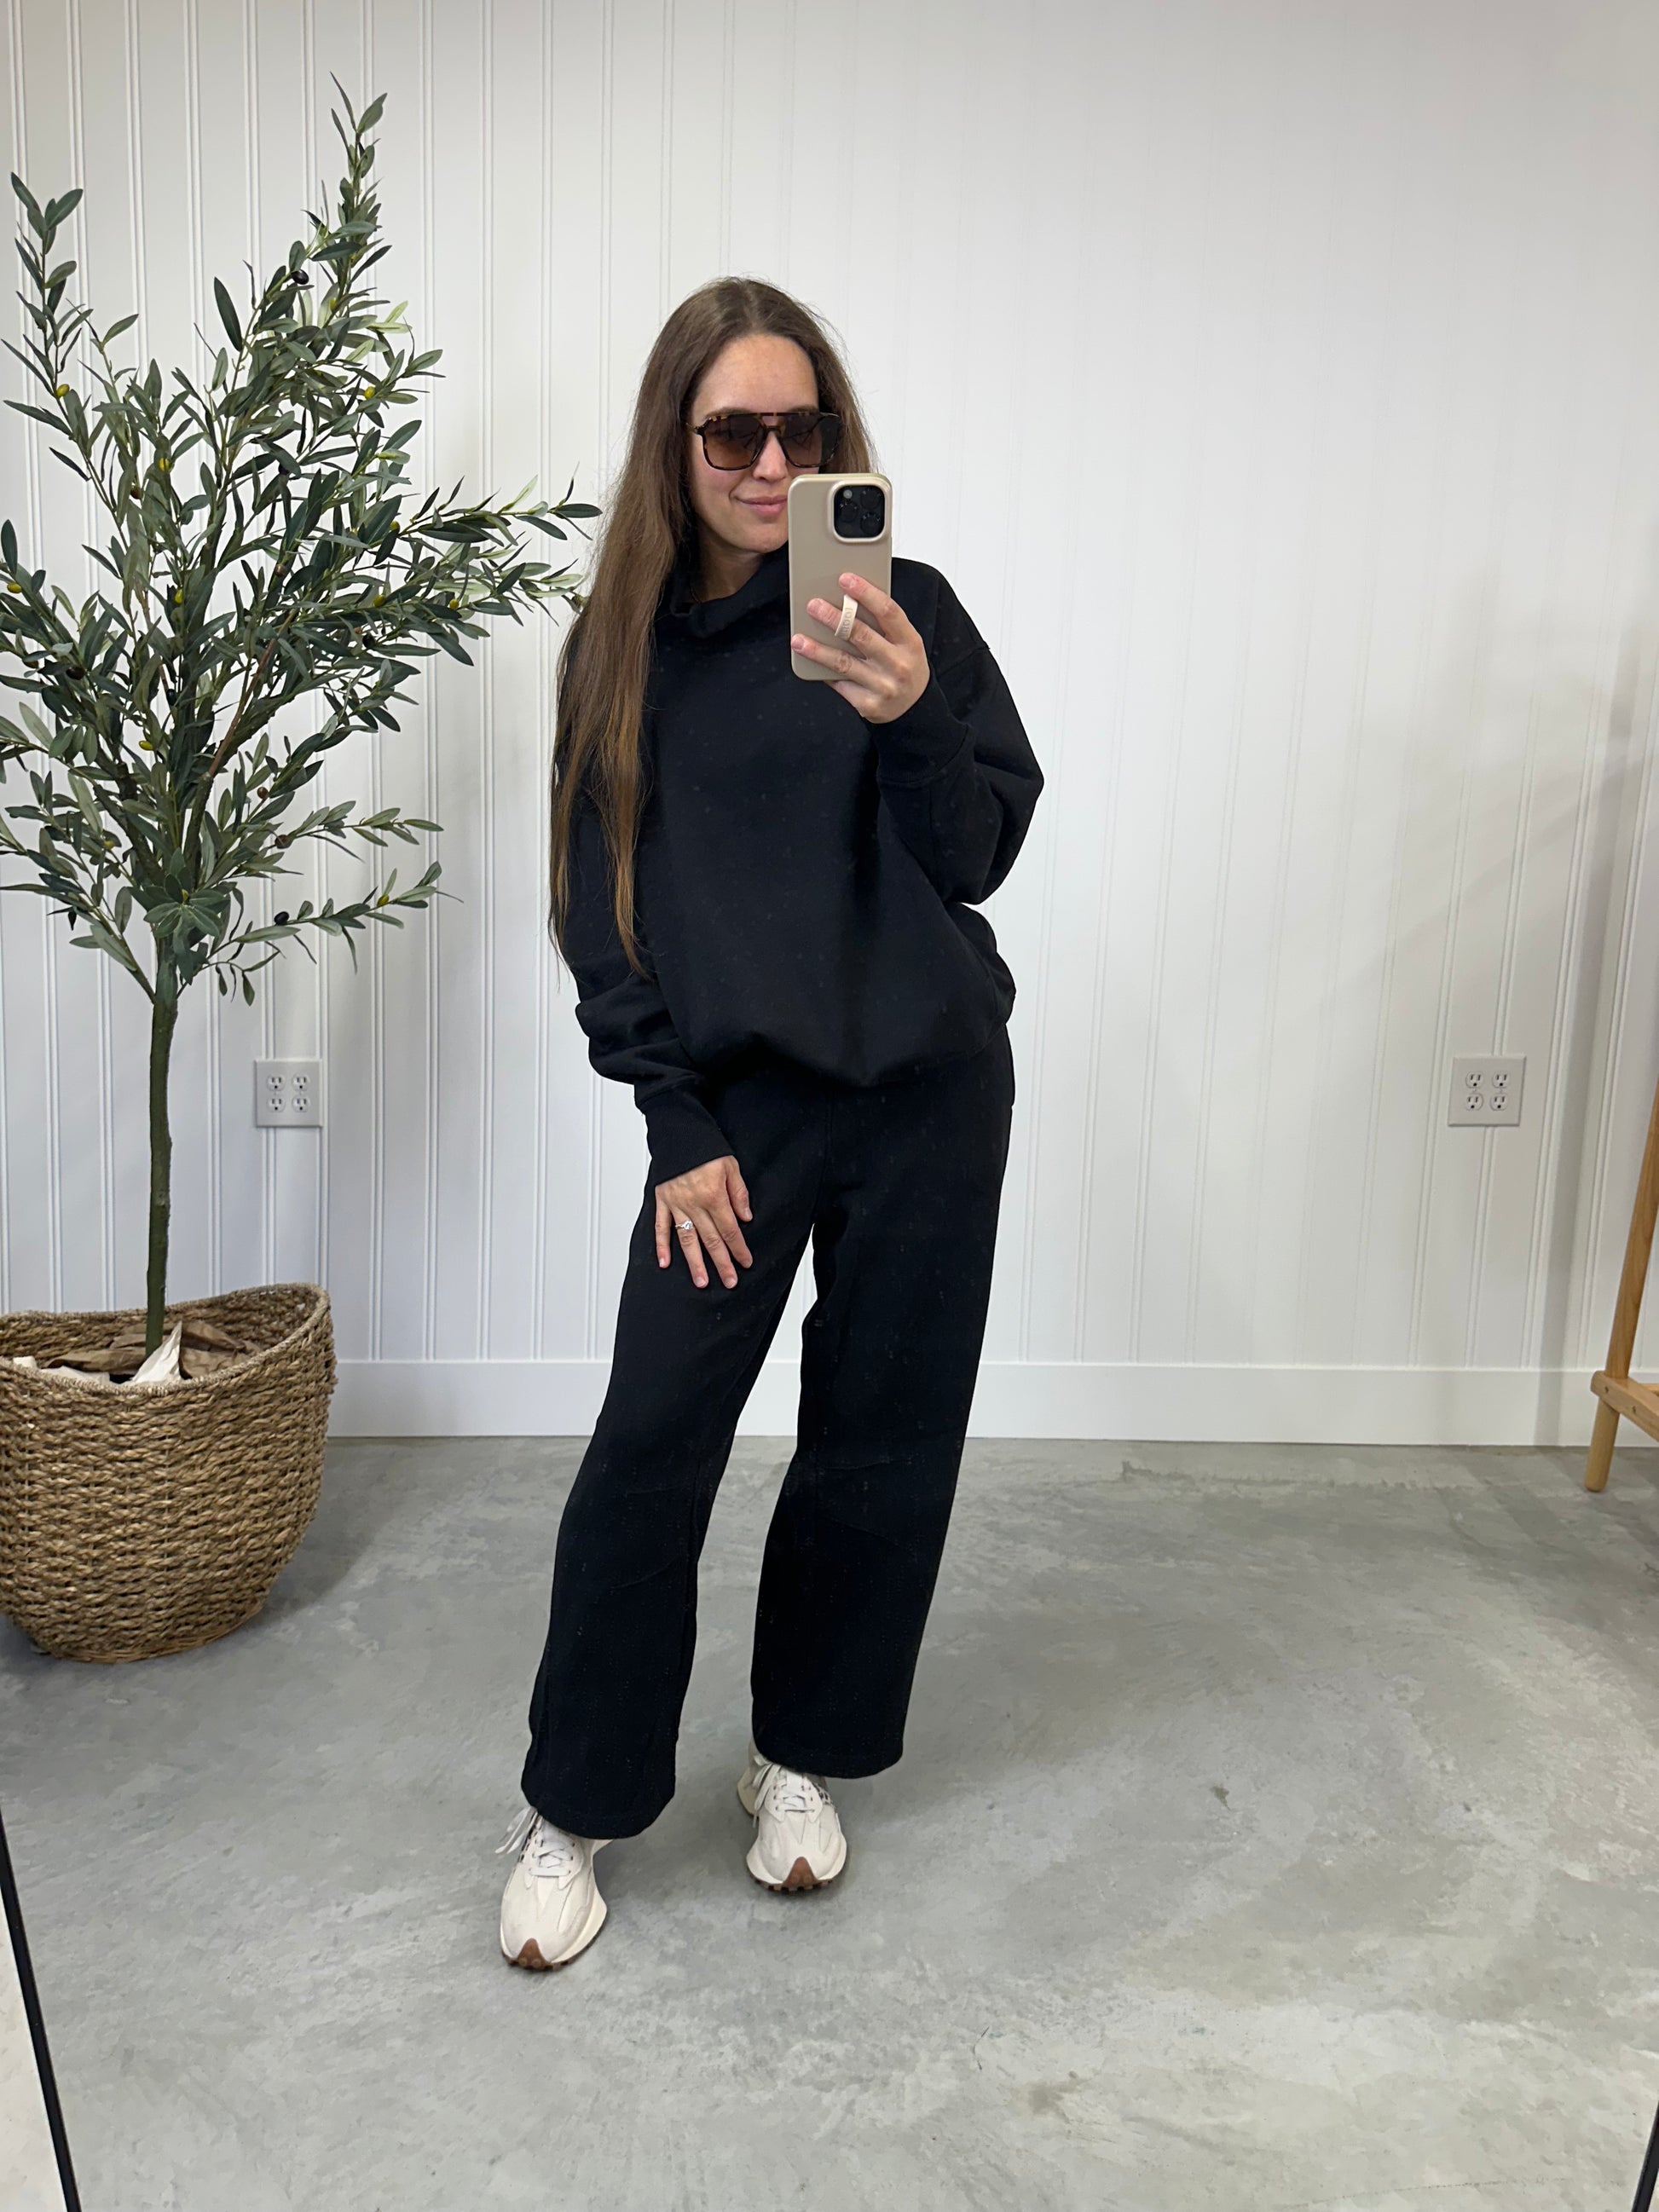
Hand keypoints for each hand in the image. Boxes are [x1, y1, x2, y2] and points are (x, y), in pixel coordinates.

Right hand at [654, 1154, 752, 1287]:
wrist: (678, 1133)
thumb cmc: (705, 1148)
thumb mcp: (730, 1166)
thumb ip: (738, 1193)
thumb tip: (745, 1218)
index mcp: (714, 1196)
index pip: (730, 1229)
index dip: (738, 1248)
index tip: (745, 1262)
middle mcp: (694, 1204)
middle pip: (711, 1240)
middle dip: (722, 1263)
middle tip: (729, 1281)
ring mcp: (676, 1204)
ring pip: (687, 1240)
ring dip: (695, 1263)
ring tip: (701, 1282)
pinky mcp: (662, 1201)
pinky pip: (661, 1227)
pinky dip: (661, 1246)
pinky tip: (666, 1263)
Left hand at [791, 571, 929, 722]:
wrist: (913, 708)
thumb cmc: (904, 667)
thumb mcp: (904, 643)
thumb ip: (882, 625)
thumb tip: (846, 601)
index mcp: (910, 642)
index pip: (888, 612)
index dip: (866, 593)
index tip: (846, 579)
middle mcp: (898, 664)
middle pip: (861, 635)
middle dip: (834, 618)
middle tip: (814, 605)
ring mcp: (882, 686)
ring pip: (843, 662)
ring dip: (818, 649)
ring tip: (799, 639)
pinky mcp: (867, 703)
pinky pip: (839, 683)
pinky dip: (822, 671)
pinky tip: (809, 661)